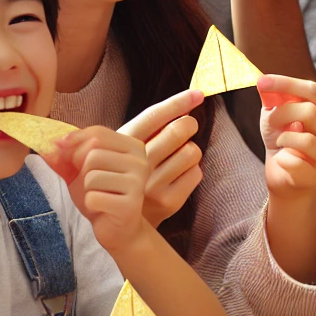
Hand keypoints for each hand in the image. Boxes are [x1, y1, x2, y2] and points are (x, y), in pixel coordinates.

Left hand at [49, 126, 151, 251]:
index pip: (99, 133)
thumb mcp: (83, 170)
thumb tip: (49, 141)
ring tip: (98, 196)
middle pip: (93, 153)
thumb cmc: (102, 195)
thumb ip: (68, 154)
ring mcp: (137, 183)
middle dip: (81, 170)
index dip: (74, 139)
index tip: (58, 146)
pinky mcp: (130, 205)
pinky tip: (102, 208)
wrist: (119, 229)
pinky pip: (93, 198)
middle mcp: (140, 162)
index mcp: (133, 147)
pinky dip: (90, 204)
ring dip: (86, 189)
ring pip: (91, 176)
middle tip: (88, 183)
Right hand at [119, 89, 204, 225]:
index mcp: (121, 147)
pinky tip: (178, 176)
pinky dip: (192, 171)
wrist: (117, 222)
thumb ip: (144, 128)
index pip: (154, 116)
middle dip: (189, 124)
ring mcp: (153, 185)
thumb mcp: (118, 150)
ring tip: (177, 156)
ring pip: (191, 151)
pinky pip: (196, 174)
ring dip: (190, 150)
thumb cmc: (121, 176)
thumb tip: (188, 99)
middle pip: (178, 130)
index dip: (178, 102)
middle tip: (186, 127)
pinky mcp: (169, 202)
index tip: (198, 93)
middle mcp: (136, 165)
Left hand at [257, 74, 315, 198]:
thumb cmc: (284, 135)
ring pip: (306, 140)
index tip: (262, 81)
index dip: (286, 84)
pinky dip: (282, 159)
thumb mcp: (278, 111)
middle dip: (282, 113)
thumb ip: (274, 96)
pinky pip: (295, 163)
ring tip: (280, 140)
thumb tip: (263, 82)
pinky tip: (282, 158)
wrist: (282, 170)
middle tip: (271, 119)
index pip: (314, 90)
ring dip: (283, 137)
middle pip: (311, 112)